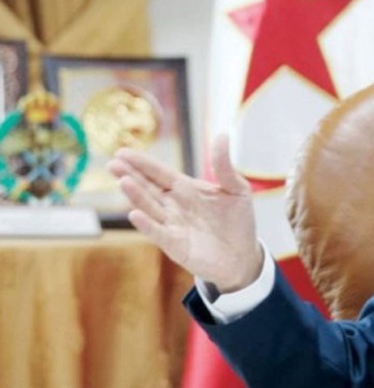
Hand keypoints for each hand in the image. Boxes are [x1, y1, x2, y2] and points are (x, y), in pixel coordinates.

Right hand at [106, 135, 262, 292]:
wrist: (243, 255)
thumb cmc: (238, 221)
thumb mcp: (236, 189)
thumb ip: (224, 166)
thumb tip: (222, 135)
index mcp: (186, 189)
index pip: (160, 173)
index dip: (142, 163)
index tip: (122, 152)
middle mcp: (173, 205)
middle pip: (147, 188)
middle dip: (130, 175)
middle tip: (112, 163)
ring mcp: (172, 225)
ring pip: (149, 208)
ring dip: (135, 196)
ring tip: (123, 181)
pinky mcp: (175, 245)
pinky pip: (158, 233)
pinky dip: (147, 224)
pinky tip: (135, 214)